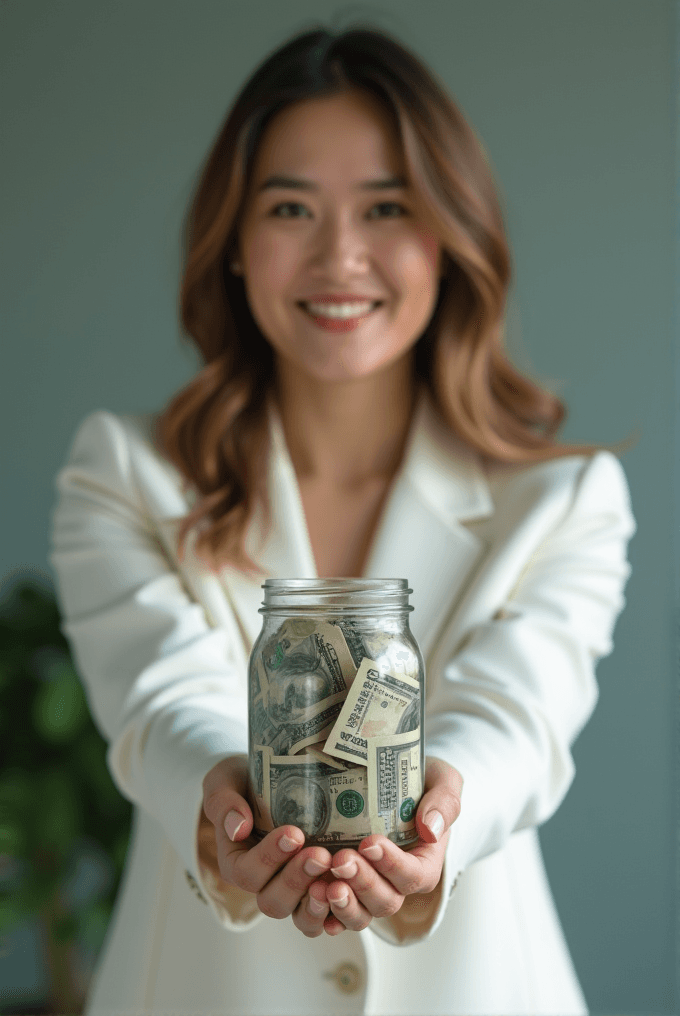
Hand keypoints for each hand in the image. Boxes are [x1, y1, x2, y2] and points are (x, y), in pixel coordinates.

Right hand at [201, 754, 334, 936]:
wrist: (268, 780)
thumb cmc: (244, 782)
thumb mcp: (225, 783)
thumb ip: (225, 802)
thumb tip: (238, 826)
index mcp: (237, 862)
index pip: (247, 872)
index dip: (269, 858)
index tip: (293, 834)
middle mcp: (263, 884)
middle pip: (273, 901)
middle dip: (297, 878)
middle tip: (320, 853)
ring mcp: (292, 892)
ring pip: (300, 915)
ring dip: (318, 899)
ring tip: (335, 871)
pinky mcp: (317, 891)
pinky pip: (325, 917)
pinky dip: (337, 911)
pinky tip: (350, 892)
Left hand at [305, 756, 462, 935]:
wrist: (392, 784)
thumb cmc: (420, 785)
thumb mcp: (442, 782)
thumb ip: (443, 802)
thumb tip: (431, 828)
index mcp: (423, 863)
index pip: (413, 875)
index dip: (392, 864)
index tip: (370, 843)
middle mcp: (395, 885)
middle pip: (385, 900)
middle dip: (363, 882)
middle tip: (342, 859)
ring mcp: (367, 891)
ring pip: (360, 915)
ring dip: (343, 905)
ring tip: (325, 887)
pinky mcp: (342, 890)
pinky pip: (332, 916)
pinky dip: (322, 914)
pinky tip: (312, 899)